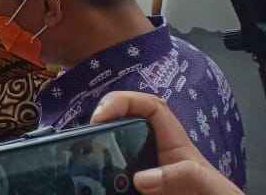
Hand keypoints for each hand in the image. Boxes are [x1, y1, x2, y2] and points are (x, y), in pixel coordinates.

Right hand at [91, 91, 242, 194]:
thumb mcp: (208, 186)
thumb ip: (185, 176)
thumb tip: (142, 178)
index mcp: (173, 144)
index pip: (150, 107)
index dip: (124, 100)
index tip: (101, 115)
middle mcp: (153, 155)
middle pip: (123, 124)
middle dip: (101, 122)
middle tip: (83, 137)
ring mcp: (141, 173)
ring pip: (111, 151)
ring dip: (94, 151)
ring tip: (78, 157)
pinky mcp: (131, 188)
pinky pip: (108, 179)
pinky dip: (96, 179)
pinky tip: (85, 183)